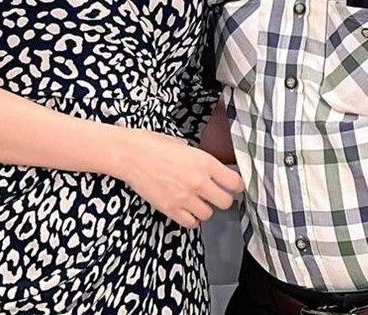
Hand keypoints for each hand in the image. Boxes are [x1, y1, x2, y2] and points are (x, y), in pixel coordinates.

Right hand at [115, 128, 243, 228]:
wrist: (131, 155)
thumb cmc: (154, 144)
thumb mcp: (184, 145)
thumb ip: (200, 159)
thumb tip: (209, 169)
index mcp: (205, 162)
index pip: (235, 183)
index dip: (237, 185)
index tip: (233, 185)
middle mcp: (199, 182)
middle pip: (226, 202)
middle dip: (222, 198)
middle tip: (215, 193)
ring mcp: (185, 198)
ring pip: (209, 214)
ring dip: (205, 208)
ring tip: (196, 199)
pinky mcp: (171, 209)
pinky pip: (191, 223)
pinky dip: (191, 218)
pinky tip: (186, 208)